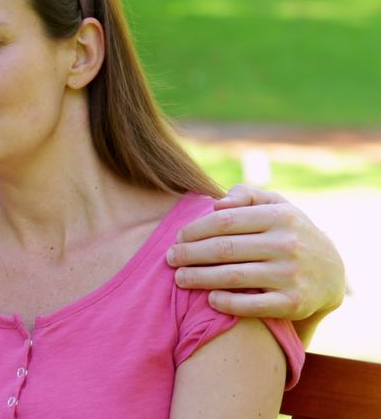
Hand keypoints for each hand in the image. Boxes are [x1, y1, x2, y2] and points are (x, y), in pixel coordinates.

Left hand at [166, 185, 345, 324]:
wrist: (330, 274)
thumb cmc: (288, 233)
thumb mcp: (276, 206)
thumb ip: (247, 196)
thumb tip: (217, 203)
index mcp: (280, 216)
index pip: (224, 221)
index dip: (195, 230)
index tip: (178, 237)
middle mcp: (287, 244)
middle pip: (224, 249)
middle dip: (190, 254)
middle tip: (170, 258)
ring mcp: (291, 275)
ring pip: (232, 277)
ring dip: (199, 278)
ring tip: (179, 278)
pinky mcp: (293, 303)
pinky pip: (253, 305)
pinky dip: (228, 303)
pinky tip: (210, 299)